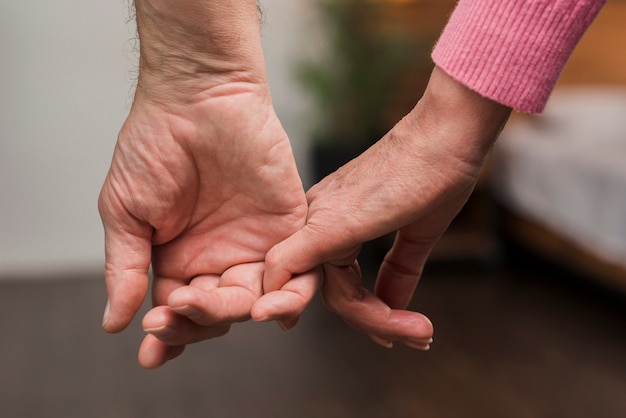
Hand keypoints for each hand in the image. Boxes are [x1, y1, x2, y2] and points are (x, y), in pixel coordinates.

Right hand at [98, 85, 311, 367]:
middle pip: (218, 312)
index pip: (180, 312)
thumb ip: (125, 267)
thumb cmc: (154, 145)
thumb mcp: (126, 211)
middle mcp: (219, 257)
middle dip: (197, 321)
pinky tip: (271, 307)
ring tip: (214, 308)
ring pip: (257, 300)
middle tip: (177, 310)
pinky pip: (299, 270)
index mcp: (180, 259)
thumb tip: (112, 324)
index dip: (168, 334)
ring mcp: (256, 243)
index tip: (152, 351)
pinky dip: (290, 293)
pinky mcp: (289, 224)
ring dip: (238, 313)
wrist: (197, 96)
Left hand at [254, 66, 511, 347]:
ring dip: (376, 319)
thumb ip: (399, 270)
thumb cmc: (435, 172)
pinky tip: (378, 330)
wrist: (446, 136)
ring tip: (420, 331)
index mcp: (333, 220)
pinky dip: (318, 302)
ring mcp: (320, 219)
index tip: (394, 333)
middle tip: (417, 337)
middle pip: (332, 291)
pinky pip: (292, 265)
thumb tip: (395, 305)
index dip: (365, 311)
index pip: (337, 281)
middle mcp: (318, 220)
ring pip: (329, 291)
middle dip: (374, 320)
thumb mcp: (416, 233)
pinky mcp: (328, 222)